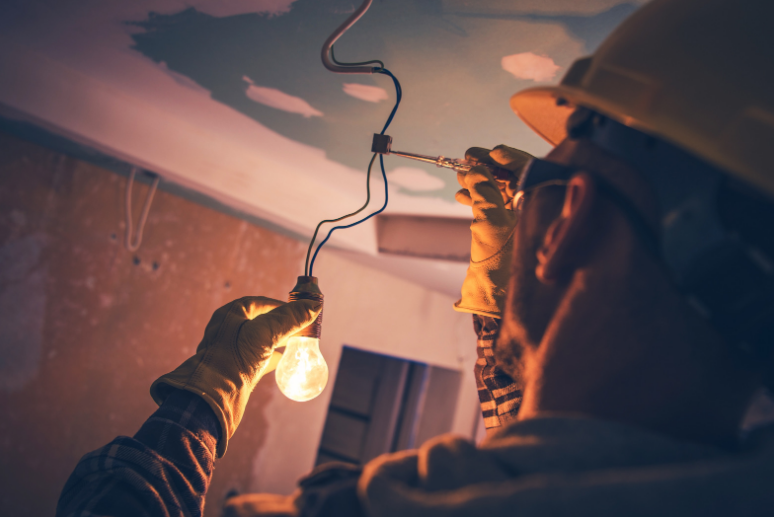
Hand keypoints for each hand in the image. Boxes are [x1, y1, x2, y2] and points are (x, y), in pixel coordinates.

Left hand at [150, 296, 320, 456]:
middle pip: (261, 321)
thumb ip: (289, 319)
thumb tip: (313, 305)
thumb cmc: (233, 360)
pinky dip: (272, 358)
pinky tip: (283, 362)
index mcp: (230, 315)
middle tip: (302, 327)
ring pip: (260, 340)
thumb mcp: (264, 334)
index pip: (261, 303)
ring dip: (278, 341)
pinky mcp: (236, 369)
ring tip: (296, 343)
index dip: (282, 306)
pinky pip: (257, 359)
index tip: (301, 312)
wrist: (212, 399)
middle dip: (282, 323)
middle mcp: (229, 330)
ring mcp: (232, 351)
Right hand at [454, 145, 532, 317]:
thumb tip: (477, 168)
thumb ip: (484, 191)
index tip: (488, 152)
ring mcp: (529, 225)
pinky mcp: (514, 235)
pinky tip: (462, 195)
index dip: (509, 158)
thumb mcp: (489, 223)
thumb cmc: (499, 267)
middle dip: (491, 168)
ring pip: (507, 194)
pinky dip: (483, 200)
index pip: (532, 171)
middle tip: (468, 159)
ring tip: (460, 177)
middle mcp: (542, 213)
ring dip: (483, 183)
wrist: (494, 303)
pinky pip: (500, 209)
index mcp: (546, 208)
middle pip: (519, 180)